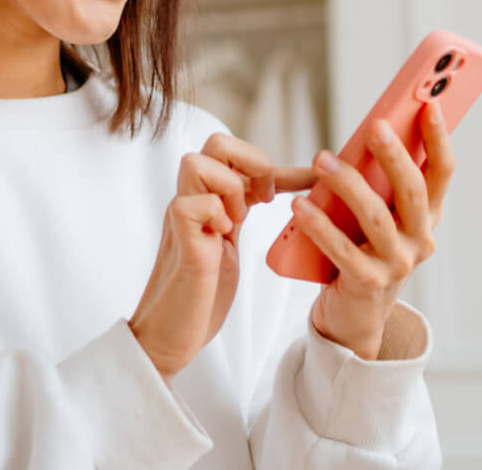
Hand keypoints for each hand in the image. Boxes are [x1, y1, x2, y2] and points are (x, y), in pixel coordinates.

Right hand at [129, 132, 319, 380]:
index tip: (313, 180)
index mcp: (207, 200)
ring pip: (195, 163)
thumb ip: (239, 216)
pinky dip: (214, 214)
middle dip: (250, 160)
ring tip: (239, 219)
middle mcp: (192, 202)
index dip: (279, 165)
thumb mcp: (229, 246)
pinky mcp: (180, 242)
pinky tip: (223, 237)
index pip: (238, 158)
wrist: (168, 338)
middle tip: (265, 198)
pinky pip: (190, 205)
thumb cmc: (200, 295)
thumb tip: (274, 197)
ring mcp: (182, 219)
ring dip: (229, 186)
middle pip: (215, 142)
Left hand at [293, 100, 454, 359]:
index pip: (442, 173)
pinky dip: (319, 226)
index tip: (430, 104)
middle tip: (375, 126)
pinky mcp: (368, 284)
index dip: (439, 139)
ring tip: (321, 160)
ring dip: (348, 185)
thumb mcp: (376, 215)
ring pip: (375, 217)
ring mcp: (397, 264)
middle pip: (412, 191)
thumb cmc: (361, 250)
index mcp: (425, 217)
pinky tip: (299, 207)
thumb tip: (367, 133)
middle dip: (396, 156)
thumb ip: (377, 183)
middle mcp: (419, 240)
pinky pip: (342, 250)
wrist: (354, 315)